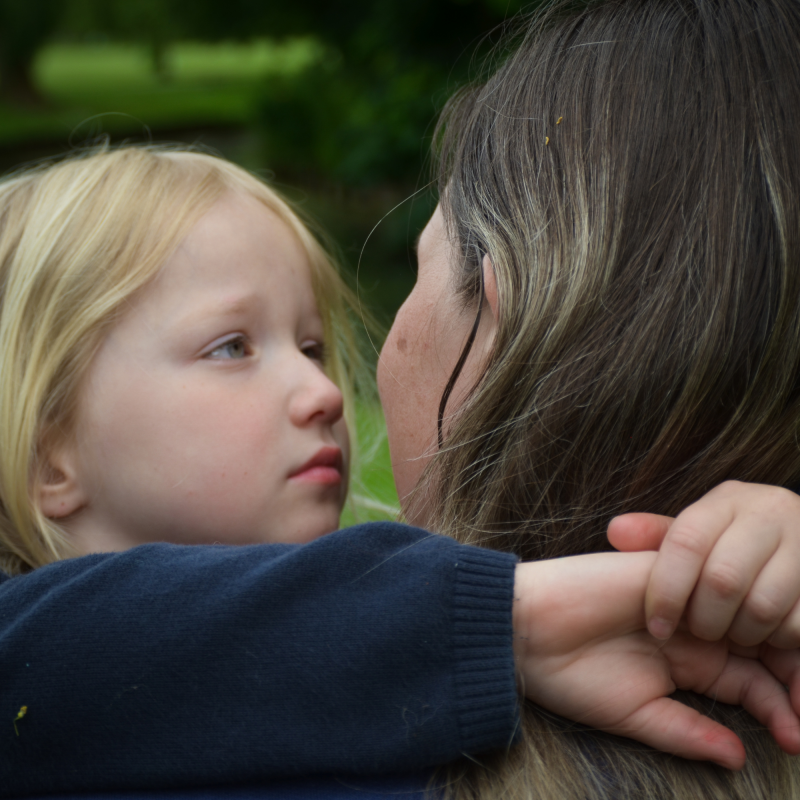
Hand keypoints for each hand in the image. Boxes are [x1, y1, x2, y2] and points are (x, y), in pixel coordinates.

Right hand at [512, 552, 799, 769]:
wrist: (525, 631)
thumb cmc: (570, 678)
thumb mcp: (636, 715)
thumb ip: (687, 733)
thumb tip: (739, 759)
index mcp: (689, 664)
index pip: (753, 683)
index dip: (783, 708)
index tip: (798, 740)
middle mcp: (694, 629)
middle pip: (763, 644)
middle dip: (793, 675)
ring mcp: (683, 597)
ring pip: (749, 610)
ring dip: (777, 640)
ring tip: (796, 678)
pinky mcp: (665, 569)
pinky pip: (714, 578)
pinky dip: (741, 603)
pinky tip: (762, 631)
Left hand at [608, 481, 799, 646]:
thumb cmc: (739, 539)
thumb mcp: (701, 529)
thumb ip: (658, 536)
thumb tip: (614, 531)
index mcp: (727, 501)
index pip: (685, 542)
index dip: (665, 589)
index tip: (656, 626)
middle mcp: (769, 513)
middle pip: (723, 580)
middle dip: (705, 619)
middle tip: (699, 631)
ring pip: (763, 607)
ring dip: (742, 633)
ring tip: (732, 632)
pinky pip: (798, 624)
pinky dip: (779, 639)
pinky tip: (769, 632)